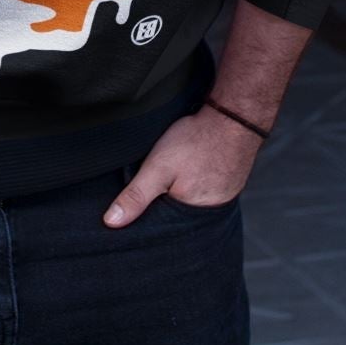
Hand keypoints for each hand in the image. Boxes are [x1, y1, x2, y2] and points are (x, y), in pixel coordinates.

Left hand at [103, 104, 263, 226]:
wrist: (234, 117)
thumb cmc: (197, 141)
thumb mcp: (158, 167)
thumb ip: (135, 196)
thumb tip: (111, 222)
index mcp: (192, 217)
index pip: (163, 227)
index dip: (149, 215)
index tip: (142, 200)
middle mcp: (211, 213)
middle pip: (179, 216)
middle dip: (166, 203)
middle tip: (164, 180)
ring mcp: (224, 198)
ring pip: (194, 202)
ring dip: (184, 192)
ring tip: (180, 174)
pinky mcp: (231, 184)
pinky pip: (209, 190)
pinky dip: (199, 182)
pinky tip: (195, 169)